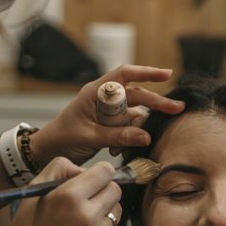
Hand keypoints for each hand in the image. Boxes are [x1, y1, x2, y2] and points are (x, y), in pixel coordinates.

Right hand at [0, 157, 121, 225]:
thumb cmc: (28, 224)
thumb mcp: (36, 187)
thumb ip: (62, 168)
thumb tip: (86, 170)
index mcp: (70, 196)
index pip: (106, 171)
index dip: (100, 172)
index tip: (93, 178)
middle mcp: (87, 215)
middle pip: (115, 189)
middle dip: (103, 189)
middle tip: (87, 197)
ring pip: (117, 209)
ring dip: (104, 208)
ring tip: (83, 216)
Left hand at [31, 65, 184, 164]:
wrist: (48, 151)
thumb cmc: (63, 138)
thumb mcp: (90, 137)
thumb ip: (118, 136)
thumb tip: (146, 135)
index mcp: (95, 92)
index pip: (124, 75)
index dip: (146, 73)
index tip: (167, 75)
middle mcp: (104, 98)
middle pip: (136, 95)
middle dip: (156, 102)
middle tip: (177, 108)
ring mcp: (108, 112)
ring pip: (134, 113)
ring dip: (140, 127)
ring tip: (136, 144)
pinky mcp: (110, 125)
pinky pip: (129, 127)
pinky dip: (131, 137)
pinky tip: (122, 151)